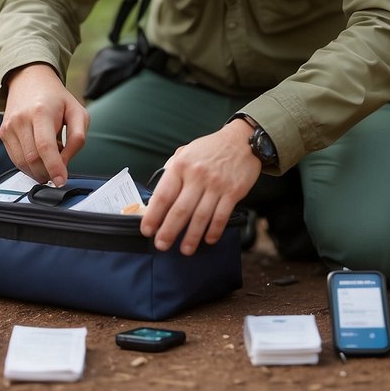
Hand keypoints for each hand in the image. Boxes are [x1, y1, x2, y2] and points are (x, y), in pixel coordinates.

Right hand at [0, 63, 87, 185]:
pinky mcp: (3, 133)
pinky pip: (15, 159)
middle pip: (32, 158)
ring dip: (38, 170)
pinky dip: (29, 165)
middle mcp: (21, 119)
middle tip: (59, 169)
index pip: (45, 146)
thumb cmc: (56, 98)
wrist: (30, 80)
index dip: (53, 167)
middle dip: (47, 172)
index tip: (61, 181)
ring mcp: (9, 127)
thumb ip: (77, 139)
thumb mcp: (78, 112)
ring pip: (22, 163)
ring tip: (50, 158)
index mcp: (41, 111)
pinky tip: (39, 155)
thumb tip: (65, 163)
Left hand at [140, 119, 261, 254]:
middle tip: (161, 245)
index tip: (147, 230)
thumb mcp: (186, 152)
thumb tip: (158, 198)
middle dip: (168, 231)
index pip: (163, 195)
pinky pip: (221, 216)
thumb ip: (172, 172)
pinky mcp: (233, 192)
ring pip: (200, 217)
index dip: (153, 215)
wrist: (242, 141)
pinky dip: (214, 231)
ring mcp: (216, 185)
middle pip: (180, 210)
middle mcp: (197, 175)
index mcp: (181, 165)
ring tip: (185, 249)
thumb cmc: (210, 149)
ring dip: (191, 237)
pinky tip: (208, 239)